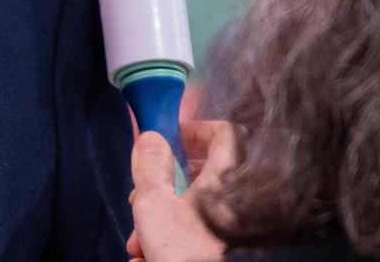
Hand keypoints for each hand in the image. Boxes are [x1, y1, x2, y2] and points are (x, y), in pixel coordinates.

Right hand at [125, 120, 237, 261]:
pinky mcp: (232, 251)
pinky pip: (202, 239)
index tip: (169, 141)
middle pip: (202, 178)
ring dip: (162, 224)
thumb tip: (149, 139)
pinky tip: (152, 260)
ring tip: (140, 247)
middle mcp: (240, 201)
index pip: (223, 133)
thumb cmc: (188, 255)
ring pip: (196, 213)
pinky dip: (176, 245)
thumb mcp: (154, 206)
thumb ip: (150, 169)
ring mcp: (238, 229)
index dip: (194, 130)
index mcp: (227, 178)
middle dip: (163, 190)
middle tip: (141, 202)